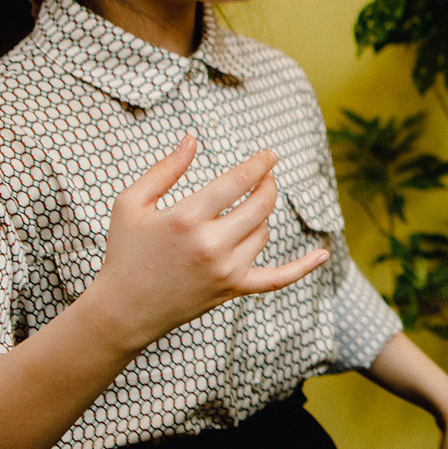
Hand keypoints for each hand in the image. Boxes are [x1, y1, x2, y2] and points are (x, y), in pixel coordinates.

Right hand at [84, 136, 327, 351]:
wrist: (123, 310)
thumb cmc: (125, 252)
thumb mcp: (131, 204)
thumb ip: (164, 169)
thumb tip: (192, 139)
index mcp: (186, 218)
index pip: (237, 181)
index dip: (259, 164)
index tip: (270, 155)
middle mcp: (211, 244)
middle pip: (260, 204)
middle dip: (268, 185)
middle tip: (266, 177)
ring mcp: (226, 269)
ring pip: (263, 231)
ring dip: (258, 218)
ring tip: (240, 214)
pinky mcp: (234, 289)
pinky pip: (278, 278)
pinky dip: (302, 267)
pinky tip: (324, 253)